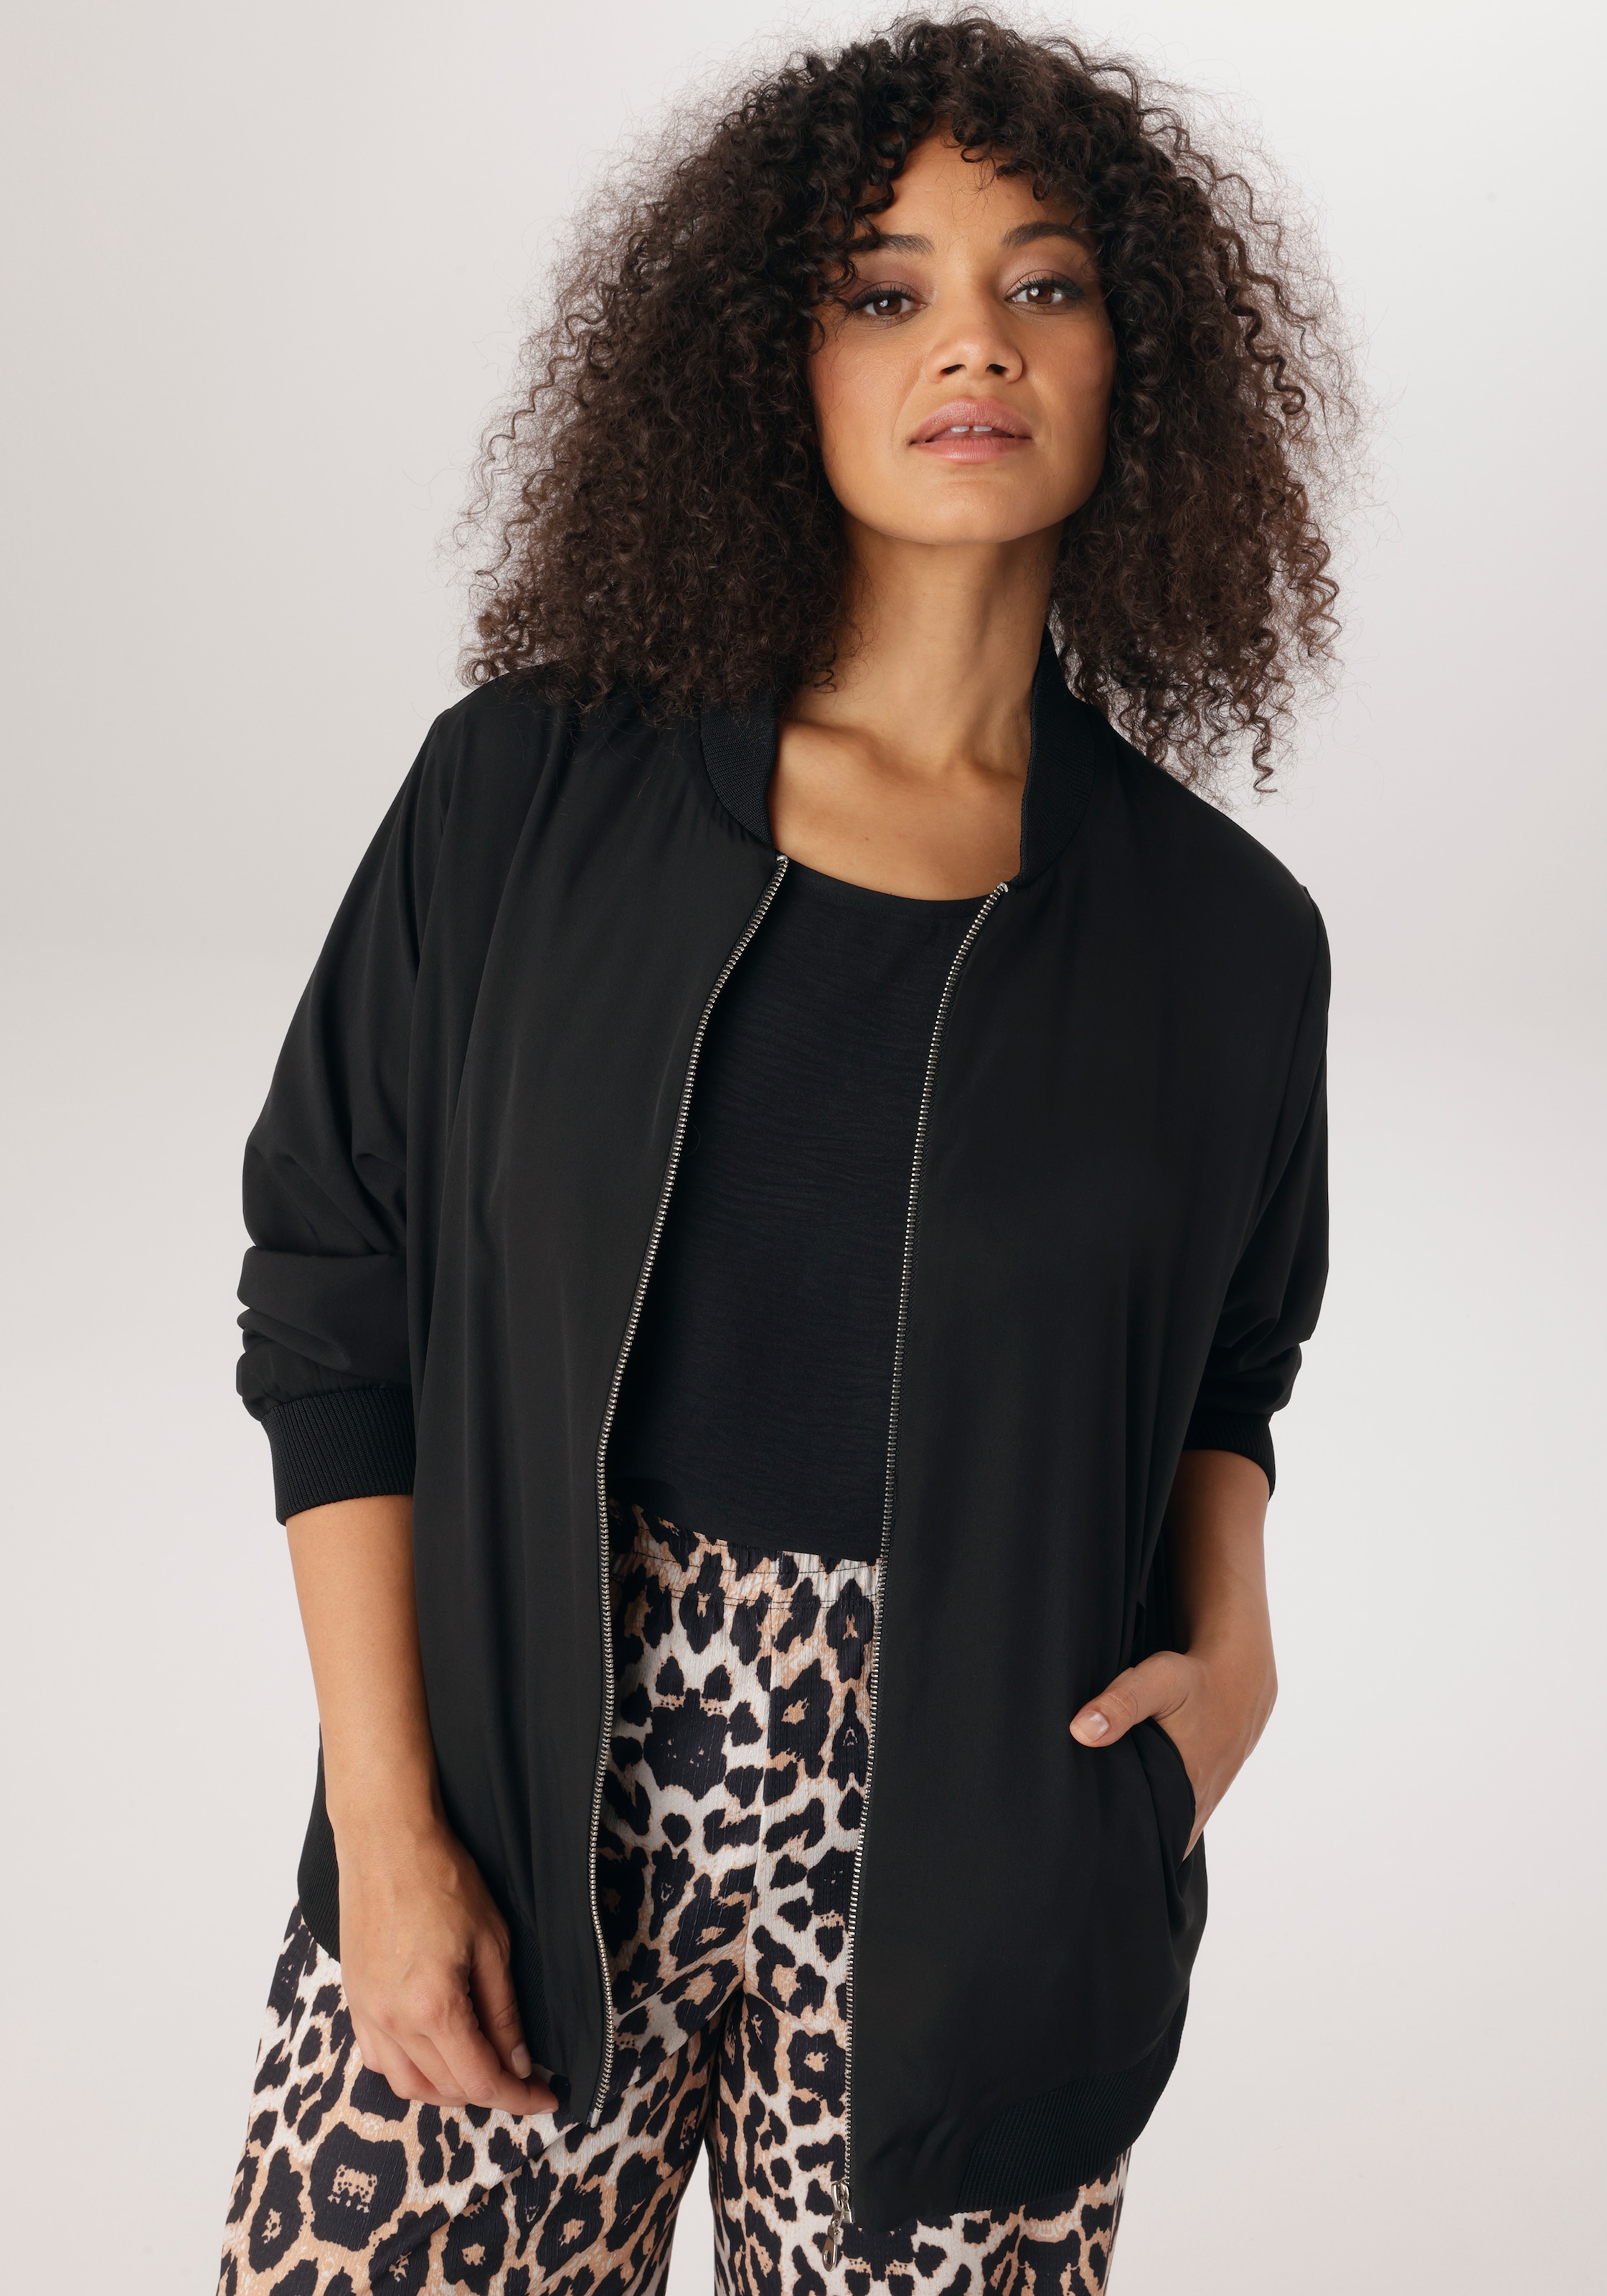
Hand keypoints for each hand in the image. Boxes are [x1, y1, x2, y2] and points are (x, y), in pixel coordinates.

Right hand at [335, 1813, 557, 2114]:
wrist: (386, 1842)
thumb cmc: (442, 1879)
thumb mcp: (493, 1942)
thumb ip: (503, 2010)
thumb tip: (518, 2060)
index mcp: (433, 2007)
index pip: (481, 2080)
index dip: (518, 2098)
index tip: (545, 2098)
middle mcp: (393, 2022)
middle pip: (446, 2089)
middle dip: (490, 2092)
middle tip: (521, 2077)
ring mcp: (368, 2014)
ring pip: (408, 2086)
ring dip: (448, 2090)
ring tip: (480, 2070)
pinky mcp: (355, 2001)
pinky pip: (380, 2060)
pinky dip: (411, 2071)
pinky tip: (434, 2054)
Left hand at [1069, 1637, 1276, 1853]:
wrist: (1242, 1672)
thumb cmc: (1198, 1678)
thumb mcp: (1158, 1681)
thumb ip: (1120, 1704)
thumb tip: (1081, 1732)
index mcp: (1188, 1793)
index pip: (1153, 1846)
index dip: (1124, 1852)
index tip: (1092, 1852)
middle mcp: (1199, 1804)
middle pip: (1158, 1838)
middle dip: (1129, 1842)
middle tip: (1090, 1841)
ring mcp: (1205, 1797)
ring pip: (1169, 1825)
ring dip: (1145, 1824)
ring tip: (1106, 1825)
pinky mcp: (1205, 1785)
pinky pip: (1177, 1809)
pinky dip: (1158, 1808)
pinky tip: (1135, 1797)